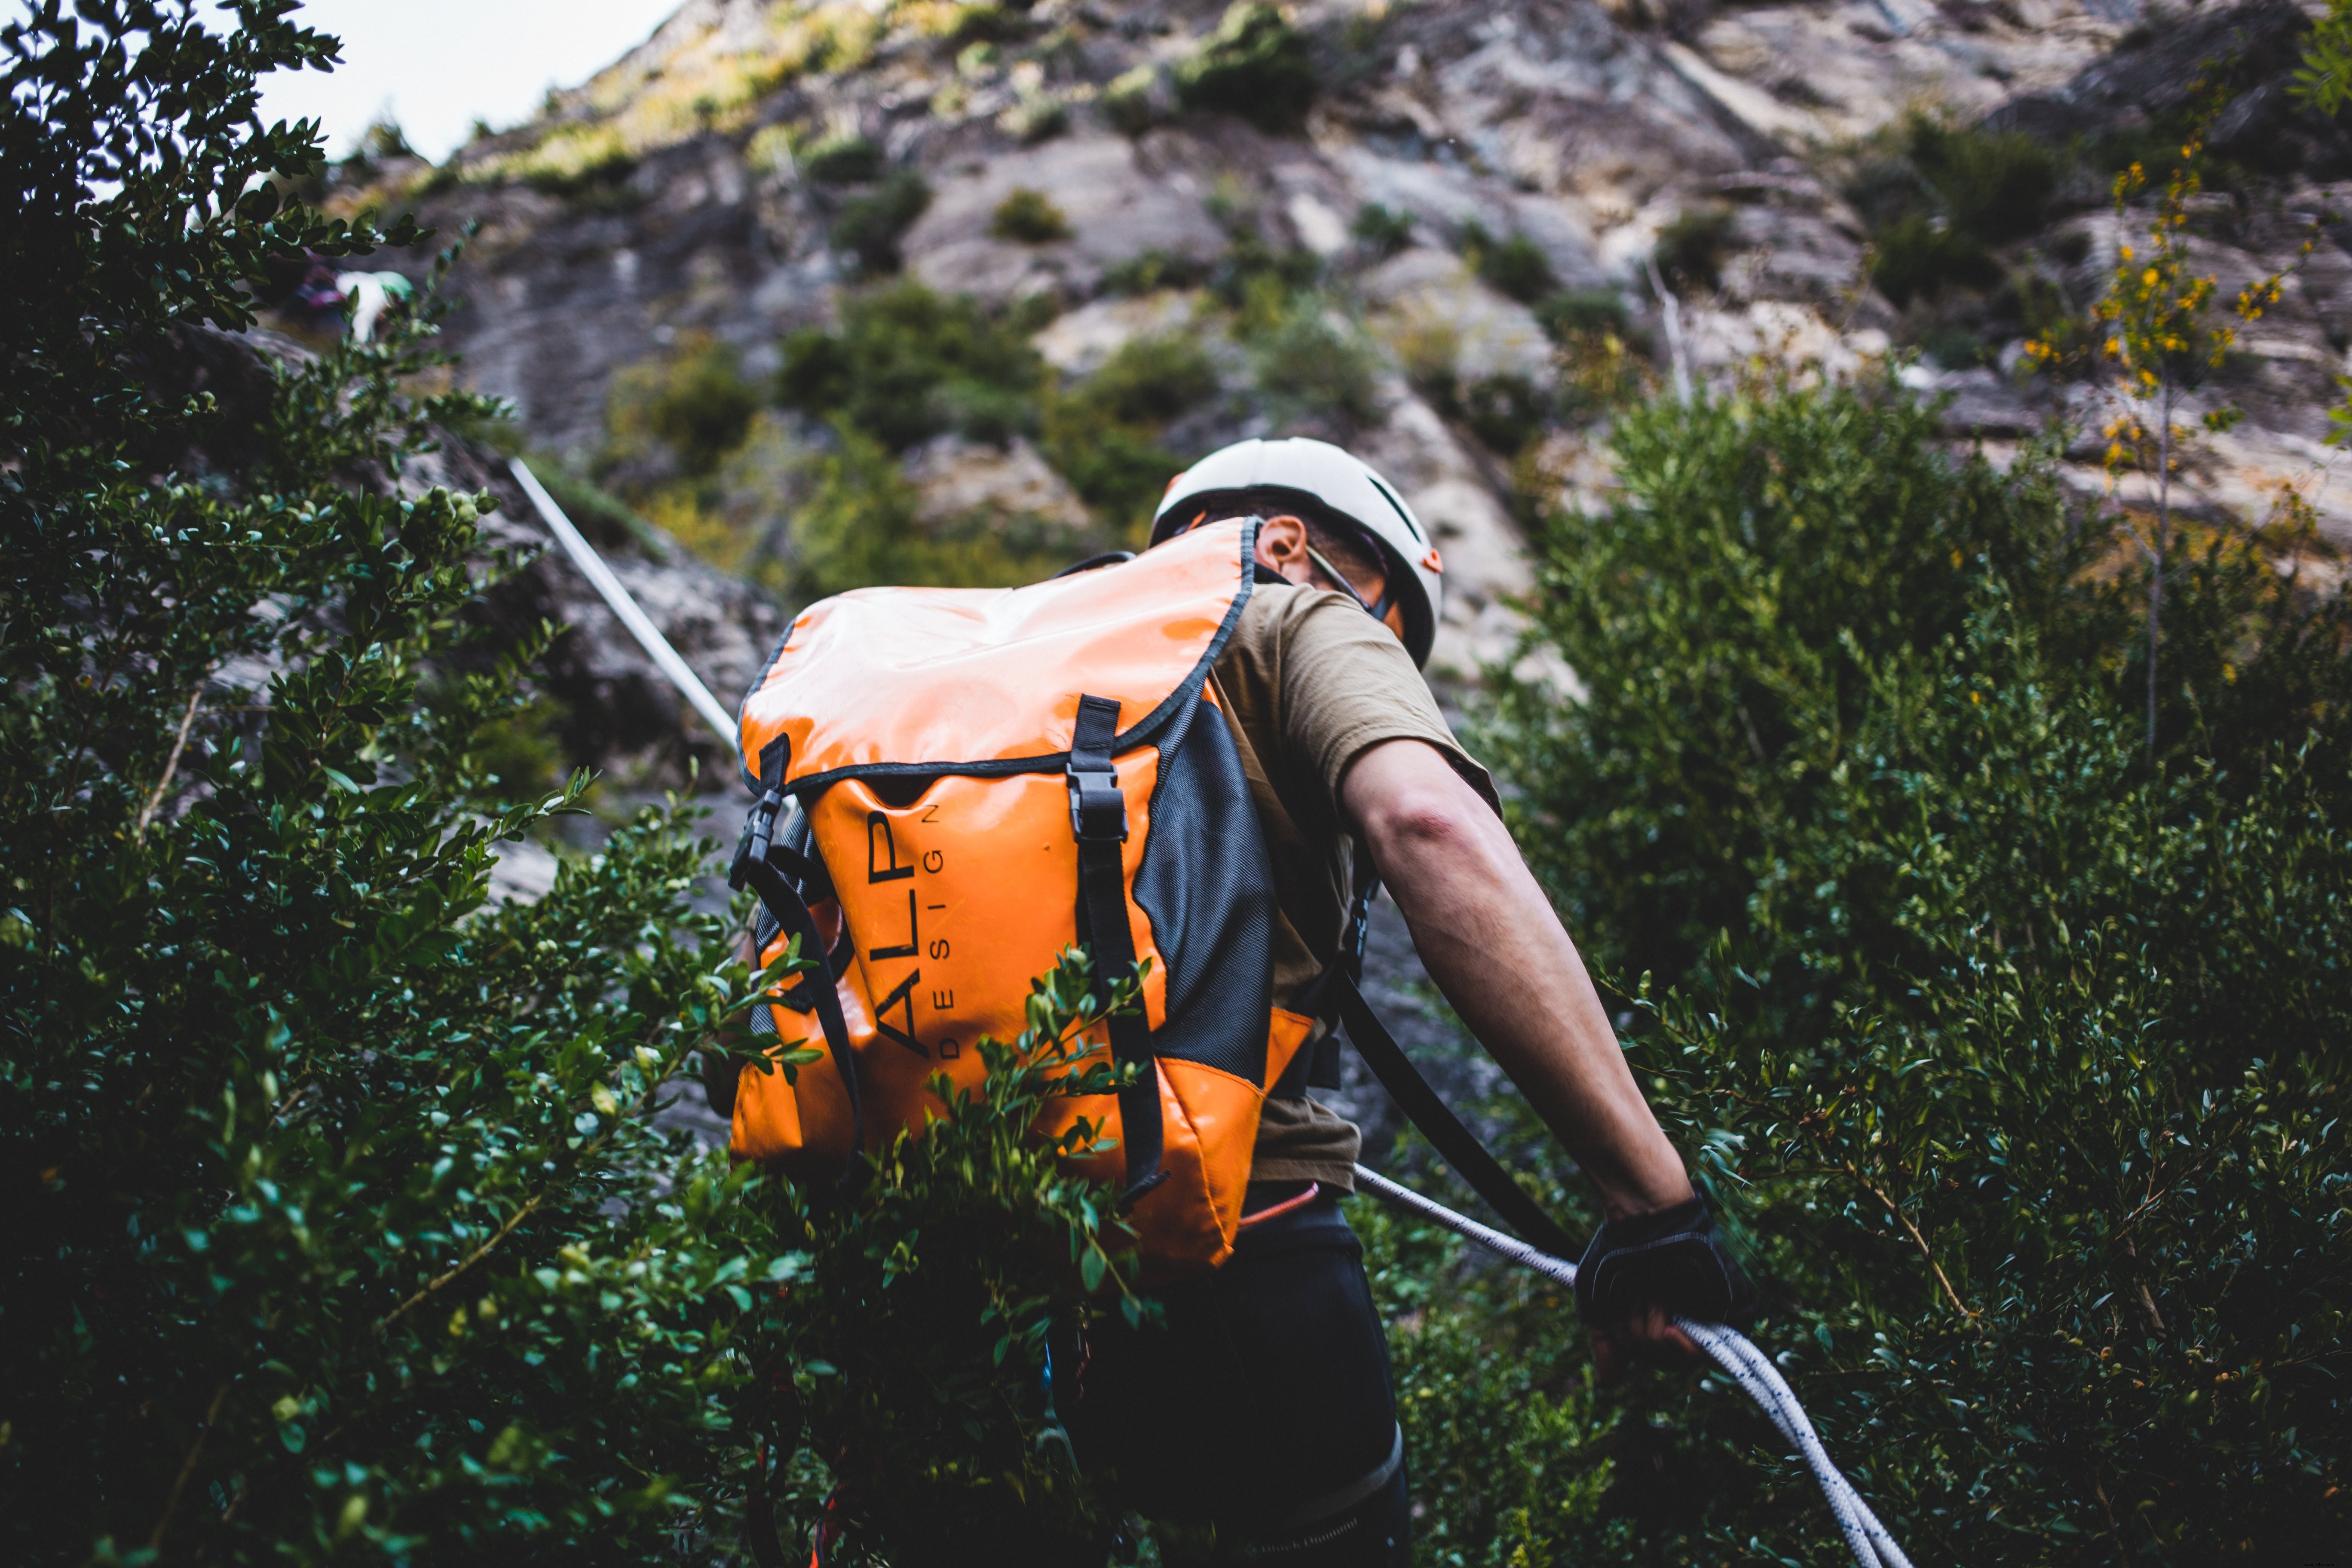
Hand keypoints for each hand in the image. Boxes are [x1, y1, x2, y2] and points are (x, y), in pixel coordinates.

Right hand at [1575, 1196, 1754, 1381]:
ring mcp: (1714, 1313)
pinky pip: (1715, 1348)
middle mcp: (1692, 1317)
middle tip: (1638, 1296)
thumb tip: (1609, 1383)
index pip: (1656, 1355)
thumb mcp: (1600, 1301)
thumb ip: (1607, 1342)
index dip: (1634, 1345)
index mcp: (1667, 1316)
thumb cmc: (1619, 1250)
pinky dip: (1687, 1342)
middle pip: (1668, 1360)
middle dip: (1641, 1335)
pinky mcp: (1734, 1307)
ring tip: (1652, 1293)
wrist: (1644, 1215)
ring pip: (1686, 1357)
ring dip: (1656, 1331)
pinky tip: (1675, 1318)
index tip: (1620, 1318)